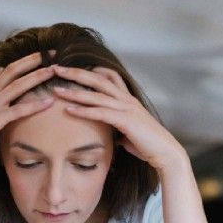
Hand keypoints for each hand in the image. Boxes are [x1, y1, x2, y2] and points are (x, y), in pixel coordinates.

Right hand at [0, 52, 56, 166]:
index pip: (5, 70)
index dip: (22, 61)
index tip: (38, 54)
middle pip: (12, 70)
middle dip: (32, 60)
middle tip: (51, 52)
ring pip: (17, 85)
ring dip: (36, 76)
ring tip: (54, 70)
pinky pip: (18, 110)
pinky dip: (34, 106)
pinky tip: (48, 102)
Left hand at [52, 66, 186, 172]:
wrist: (166, 153)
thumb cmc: (147, 144)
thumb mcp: (129, 131)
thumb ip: (117, 127)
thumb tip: (108, 134)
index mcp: (128, 99)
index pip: (109, 76)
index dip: (91, 70)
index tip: (72, 69)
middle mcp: (127, 99)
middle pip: (98, 79)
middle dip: (76, 73)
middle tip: (56, 68)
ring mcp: (127, 108)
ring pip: (96, 94)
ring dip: (74, 91)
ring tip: (56, 89)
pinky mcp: (125, 120)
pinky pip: (100, 113)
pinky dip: (83, 111)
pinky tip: (68, 110)